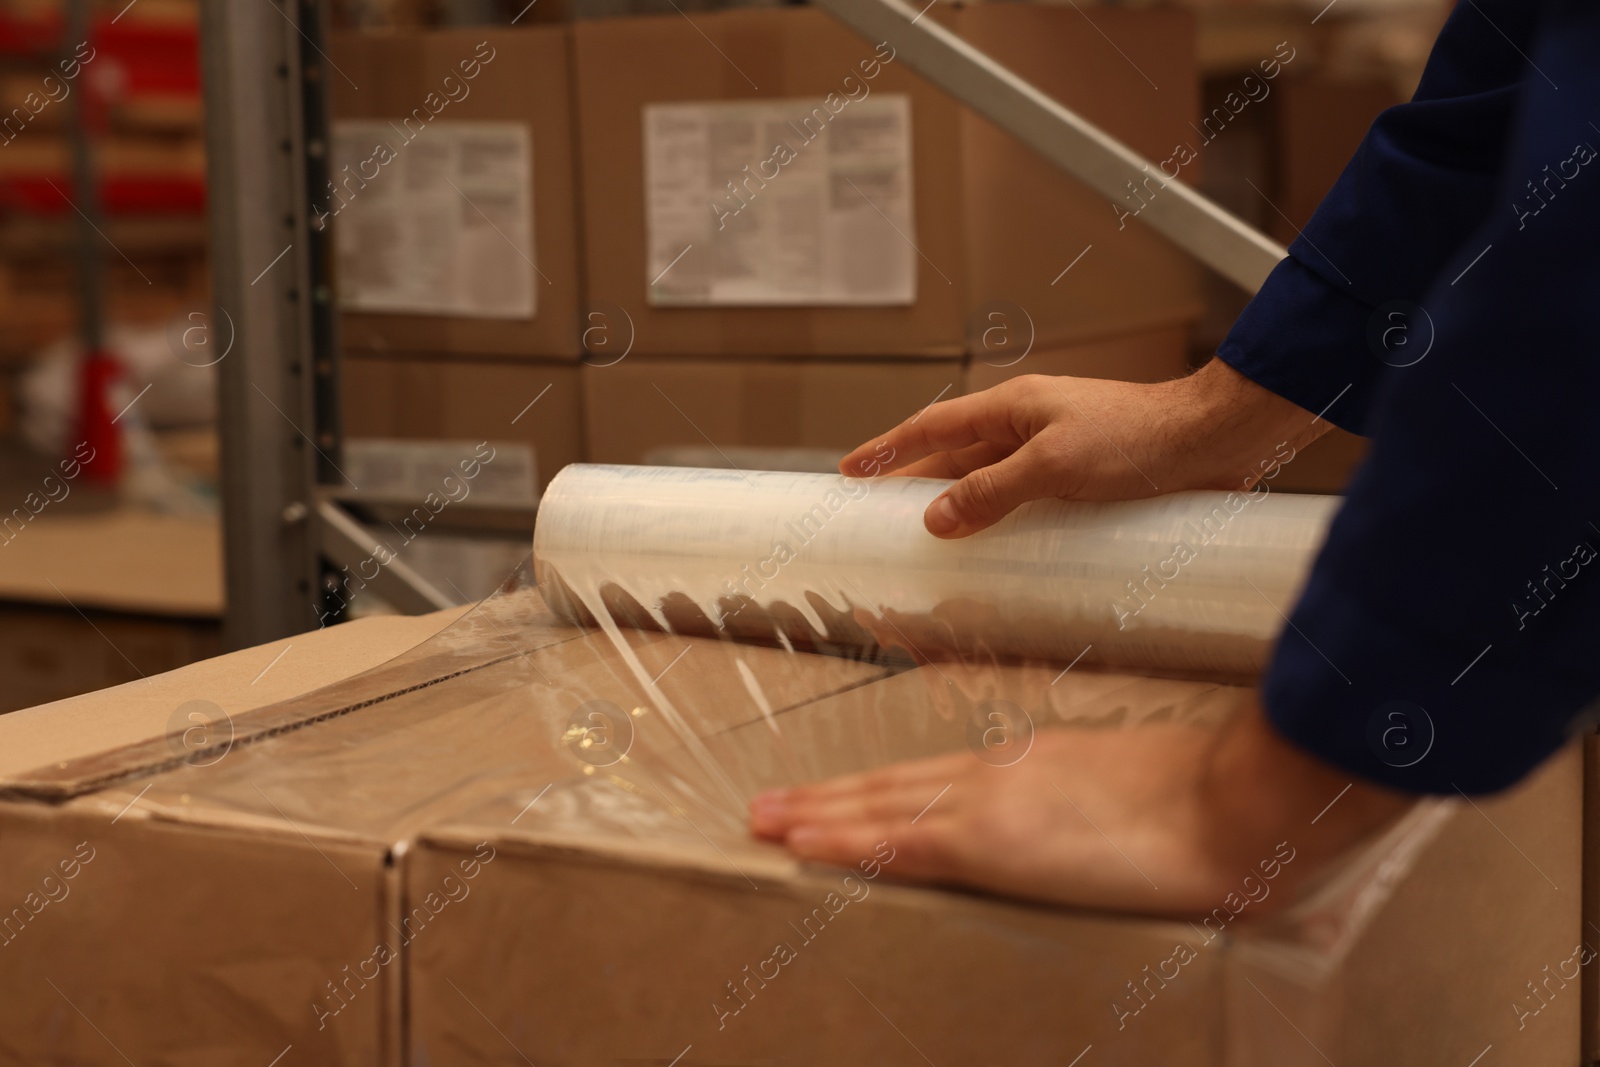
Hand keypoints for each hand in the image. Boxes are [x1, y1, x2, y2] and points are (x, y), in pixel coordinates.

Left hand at [748, 695, 1408, 916]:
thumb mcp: (1145, 795)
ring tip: (765, 819)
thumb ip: (1107, 807)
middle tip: (770, 803)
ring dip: (817, 814)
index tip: (841, 792)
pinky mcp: (990, 840)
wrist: (1229, 802)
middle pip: (893, 783)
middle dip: (828, 797)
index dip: (882, 786)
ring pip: (880, 806)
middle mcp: (998, 773)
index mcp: (1033, 764)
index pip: (935, 776)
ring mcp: (988, 802)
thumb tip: (1103, 825)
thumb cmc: (1208, 801)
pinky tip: (803, 846)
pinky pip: (897, 841)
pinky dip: (843, 841)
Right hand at [840, 359, 1331, 538]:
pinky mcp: (1085, 481)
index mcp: (1014, 408)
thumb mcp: (1054, 465)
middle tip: (880, 520)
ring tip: (929, 546)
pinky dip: (1003, 525)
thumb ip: (992, 492)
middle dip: (917, 488)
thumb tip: (936, 519)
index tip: (851, 470)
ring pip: (992, 484)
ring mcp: (1057, 453)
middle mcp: (1029, 427)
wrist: (1214, 440)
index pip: (933, 427)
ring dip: (961, 512)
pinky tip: (998, 552)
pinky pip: (1027, 504)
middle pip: (957, 460)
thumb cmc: (1139, 439)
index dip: (888, 449)